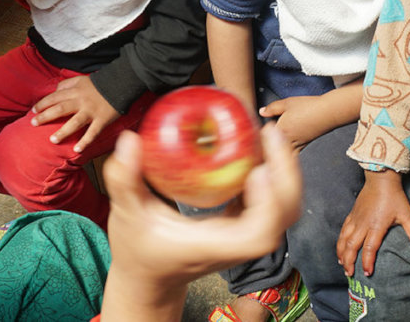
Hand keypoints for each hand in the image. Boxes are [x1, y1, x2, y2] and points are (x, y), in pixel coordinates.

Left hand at [31, 75, 119, 152]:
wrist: (120, 84)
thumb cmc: (98, 83)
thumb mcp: (81, 79)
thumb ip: (67, 84)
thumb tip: (55, 90)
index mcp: (75, 91)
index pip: (55, 97)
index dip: (43, 103)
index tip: (33, 111)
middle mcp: (81, 101)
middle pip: (60, 109)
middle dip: (45, 116)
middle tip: (33, 124)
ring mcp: (92, 111)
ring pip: (75, 122)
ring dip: (63, 131)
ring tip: (52, 140)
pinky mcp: (102, 119)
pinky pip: (93, 132)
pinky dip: (85, 141)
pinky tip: (77, 149)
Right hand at [98, 125, 301, 321]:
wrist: (149, 277)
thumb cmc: (138, 249)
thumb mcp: (125, 214)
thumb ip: (124, 180)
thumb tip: (130, 141)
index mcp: (214, 244)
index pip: (257, 234)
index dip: (268, 204)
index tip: (258, 170)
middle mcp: (237, 242)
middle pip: (283, 214)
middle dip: (286, 172)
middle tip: (269, 133)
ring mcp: (244, 233)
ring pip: (283, 205)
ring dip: (283, 169)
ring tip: (266, 134)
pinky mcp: (244, 223)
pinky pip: (271, 198)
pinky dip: (272, 172)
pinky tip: (256, 145)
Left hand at [259, 96, 331, 149]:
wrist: (328, 113)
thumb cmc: (309, 107)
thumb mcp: (287, 103)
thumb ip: (272, 108)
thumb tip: (262, 112)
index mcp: (281, 130)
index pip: (263, 138)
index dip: (259, 135)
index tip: (253, 135)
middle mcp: (288, 141)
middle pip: (271, 150)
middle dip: (264, 148)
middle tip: (257, 147)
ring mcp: (296, 145)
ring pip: (281, 154)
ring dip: (275, 152)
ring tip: (269, 149)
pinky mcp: (304, 146)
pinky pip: (291, 153)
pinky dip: (286, 152)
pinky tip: (285, 147)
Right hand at [337, 169, 409, 276]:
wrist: (380, 178)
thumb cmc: (394, 196)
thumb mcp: (407, 213)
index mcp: (376, 226)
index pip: (369, 248)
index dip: (367, 262)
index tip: (367, 273)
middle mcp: (363, 224)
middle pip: (351, 246)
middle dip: (349, 262)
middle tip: (349, 274)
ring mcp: (356, 219)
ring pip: (344, 239)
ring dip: (341, 252)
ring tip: (342, 264)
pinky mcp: (352, 214)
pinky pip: (343, 230)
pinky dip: (340, 240)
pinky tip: (340, 247)